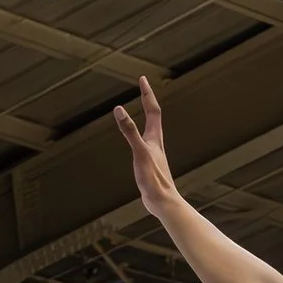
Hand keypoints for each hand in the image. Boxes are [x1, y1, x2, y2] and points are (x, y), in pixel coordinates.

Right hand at [111, 77, 181, 222]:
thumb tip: (119, 109)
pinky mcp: (149, 165)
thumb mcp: (139, 152)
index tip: (143, 79)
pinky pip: (144, 144)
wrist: (163, 203)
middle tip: (143, 87)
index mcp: (155, 138)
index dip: (147, 94)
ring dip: (147, 117)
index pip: (152, 109)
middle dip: (147, 101)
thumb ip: (129, 131)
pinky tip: (139, 142)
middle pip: (153, 117)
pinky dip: (140, 136)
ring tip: (144, 109)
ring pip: (151, 130)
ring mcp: (154, 154)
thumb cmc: (154, 178)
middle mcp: (156, 143)